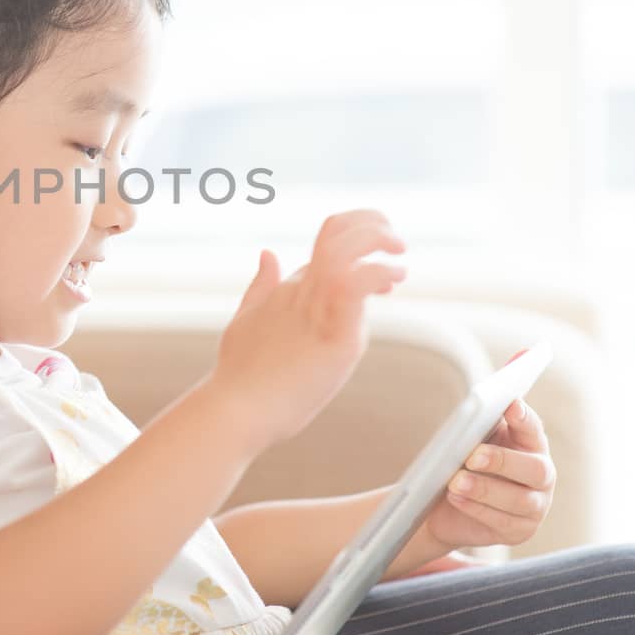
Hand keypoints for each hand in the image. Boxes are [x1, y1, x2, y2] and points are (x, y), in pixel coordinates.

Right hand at [212, 210, 405, 450]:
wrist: (236, 411)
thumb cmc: (240, 376)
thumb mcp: (246, 320)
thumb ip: (260, 287)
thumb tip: (268, 253)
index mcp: (286, 290)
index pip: (326, 248)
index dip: (356, 245)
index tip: (383, 273)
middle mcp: (301, 291)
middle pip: (336, 232)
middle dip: (371, 223)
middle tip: (396, 242)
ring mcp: (316, 310)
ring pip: (346, 249)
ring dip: (378, 240)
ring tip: (399, 261)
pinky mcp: (333, 335)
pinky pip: (355, 285)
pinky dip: (378, 273)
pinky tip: (393, 281)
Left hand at [423, 396, 556, 550]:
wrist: (448, 509)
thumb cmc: (464, 466)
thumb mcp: (472, 443)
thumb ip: (479, 428)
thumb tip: (473, 413)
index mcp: (531, 446)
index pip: (533, 429)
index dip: (524, 418)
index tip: (510, 405)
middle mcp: (543, 476)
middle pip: (536, 470)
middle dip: (503, 461)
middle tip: (472, 456)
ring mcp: (536, 507)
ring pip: (519, 500)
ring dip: (484, 489)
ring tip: (455, 481)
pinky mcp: (520, 531)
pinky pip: (501, 522)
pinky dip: (475, 508)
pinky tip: (456, 497)